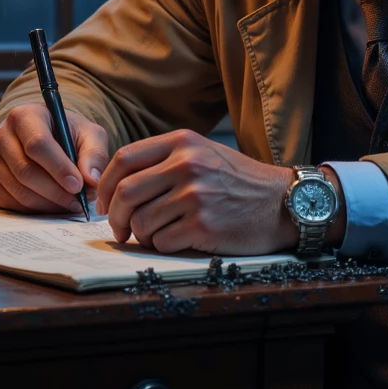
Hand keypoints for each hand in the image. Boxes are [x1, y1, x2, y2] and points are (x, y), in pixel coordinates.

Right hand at [0, 103, 109, 213]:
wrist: (44, 139)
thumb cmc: (68, 135)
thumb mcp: (89, 135)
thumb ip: (94, 154)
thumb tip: (91, 180)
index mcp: (24, 116)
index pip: (37, 144)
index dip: (59, 168)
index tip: (78, 185)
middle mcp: (1, 136)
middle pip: (26, 171)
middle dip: (56, 191)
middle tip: (79, 201)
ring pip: (19, 191)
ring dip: (48, 204)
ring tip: (71, 203)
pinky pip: (11, 203)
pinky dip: (36, 210)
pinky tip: (54, 204)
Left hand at [96, 129, 298, 254]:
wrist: (284, 202)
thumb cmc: (241, 182)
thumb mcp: (204, 153)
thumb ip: (165, 160)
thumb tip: (118, 185)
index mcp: (182, 142)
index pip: (124, 159)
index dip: (105, 184)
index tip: (103, 202)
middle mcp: (187, 164)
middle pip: (125, 192)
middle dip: (114, 216)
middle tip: (119, 229)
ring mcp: (195, 195)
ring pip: (140, 221)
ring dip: (142, 235)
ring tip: (158, 234)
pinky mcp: (203, 225)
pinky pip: (162, 241)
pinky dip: (163, 246)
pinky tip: (180, 240)